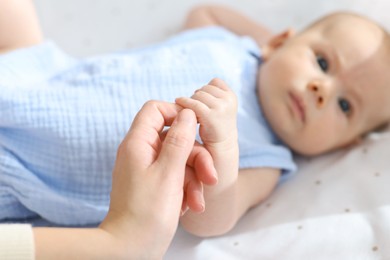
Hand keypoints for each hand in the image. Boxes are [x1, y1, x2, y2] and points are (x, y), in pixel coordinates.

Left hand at [33, 101, 216, 258]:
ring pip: (179, 160)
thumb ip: (179, 140)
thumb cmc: (147, 213)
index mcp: (138, 143)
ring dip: (194, 179)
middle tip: (210, 177)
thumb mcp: (169, 173)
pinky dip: (186, 189)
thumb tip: (187, 113)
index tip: (197, 128)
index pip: (155, 110)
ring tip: (198, 202)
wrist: (131, 249)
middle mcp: (141, 152)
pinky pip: (175, 176)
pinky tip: (190, 207)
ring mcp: (147, 169)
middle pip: (175, 138)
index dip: (177, 114)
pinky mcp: (154, 184)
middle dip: (196, 158)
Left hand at [176, 78, 237, 150]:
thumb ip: (213, 97)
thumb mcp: (220, 109)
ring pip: (198, 95)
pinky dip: (184, 103)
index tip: (203, 104)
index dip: (207, 91)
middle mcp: (229, 100)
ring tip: (192, 115)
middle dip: (198, 98)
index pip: (216, 81)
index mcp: (232, 97)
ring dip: (191, 102)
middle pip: (205, 89)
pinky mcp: (211, 116)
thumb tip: (198, 90)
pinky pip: (193, 104)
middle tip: (196, 112)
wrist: (220, 152)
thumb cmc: (215, 130)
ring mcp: (221, 107)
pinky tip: (179, 106)